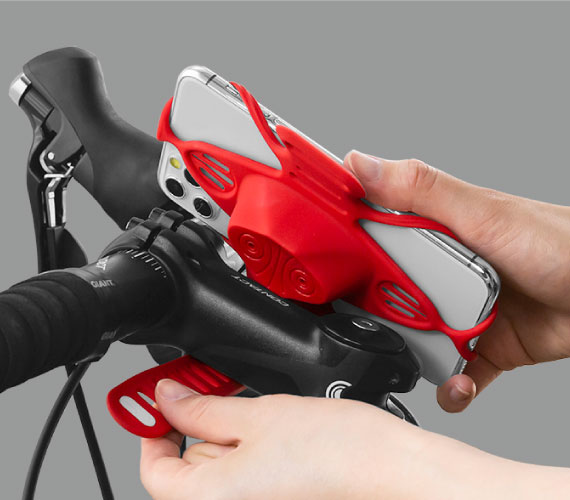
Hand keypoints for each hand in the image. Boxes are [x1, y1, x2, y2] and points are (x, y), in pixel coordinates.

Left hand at [140, 379, 560, 499]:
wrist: (393, 469)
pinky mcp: (277, 494)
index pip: (155, 472)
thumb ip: (205, 408)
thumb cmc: (339, 449)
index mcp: (213, 498)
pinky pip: (247, 474)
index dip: (153, 431)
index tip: (161, 403)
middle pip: (189, 469)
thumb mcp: (259, 414)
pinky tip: (270, 425)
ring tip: (253, 407)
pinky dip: (248, 446)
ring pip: (221, 468)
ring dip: (226, 433)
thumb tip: (168, 398)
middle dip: (197, 426)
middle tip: (210, 390)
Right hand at [345, 150, 569, 411]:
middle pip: (385, 291)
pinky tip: (457, 385)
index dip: (340, 242)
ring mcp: (459, 309)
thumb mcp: (481, 212)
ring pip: (414, 336)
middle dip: (372, 310)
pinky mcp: (482, 345)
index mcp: (434, 230)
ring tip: (420, 358)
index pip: (372, 229)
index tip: (313, 257)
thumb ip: (420, 190)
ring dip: (411, 353)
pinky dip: (452, 386)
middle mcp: (441, 269)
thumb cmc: (559, 243)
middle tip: (369, 319)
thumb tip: (360, 162)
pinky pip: (454, 372)